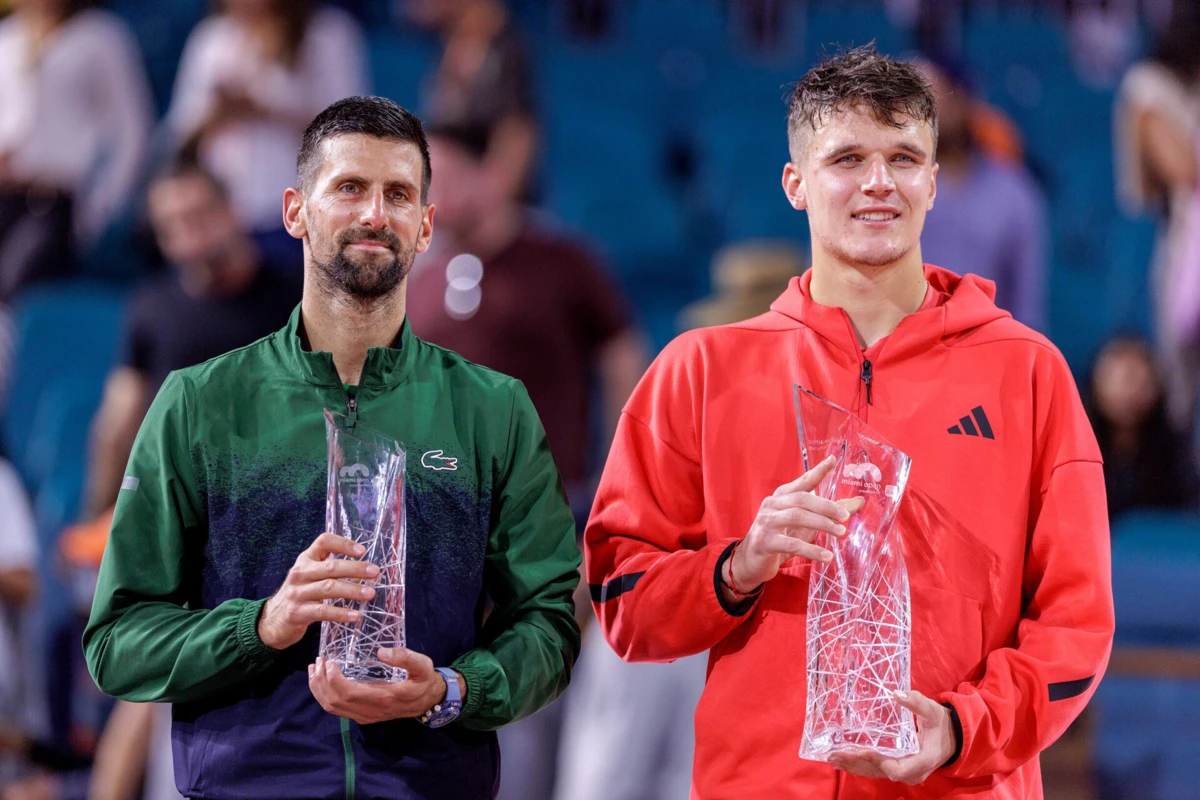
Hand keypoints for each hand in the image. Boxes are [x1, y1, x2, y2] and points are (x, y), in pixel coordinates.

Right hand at [257, 532, 377, 649]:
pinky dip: (341, 613)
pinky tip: (355, 615)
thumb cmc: (300, 593)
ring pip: (329, 588)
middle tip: (375, 572)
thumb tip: (365, 569)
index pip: (324, 542)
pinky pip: (322, 611)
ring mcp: (297, 592)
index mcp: (306, 559)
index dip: (343, 544)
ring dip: (352, 590)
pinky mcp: (297, 612)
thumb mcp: (310, 574)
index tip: (362, 550)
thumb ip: (330, 568)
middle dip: (356, 568)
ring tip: (370, 593)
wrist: (272, 619)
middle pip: (331, 567)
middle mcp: (300, 572)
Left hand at [308, 648, 462, 723]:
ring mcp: (364, 715)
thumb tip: (382, 652)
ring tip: (314, 668)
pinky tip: (321, 680)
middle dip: (321, 682)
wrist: (427, 701)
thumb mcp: (423, 666)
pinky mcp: (361, 715)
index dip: (333, 679)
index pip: (348, 693)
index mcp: (382, 698)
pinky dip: (323, 695)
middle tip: (319, 661)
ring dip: (318, 689)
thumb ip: (406, 658)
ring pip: (331, 707)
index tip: (329, 661)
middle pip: (334, 702)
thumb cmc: (423, 681)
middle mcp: (369, 711)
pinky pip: (336, 709)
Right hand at [725, 456, 864, 593]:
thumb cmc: (780, 537)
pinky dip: (811, 550)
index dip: (817, 471)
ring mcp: (766, 522)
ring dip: (822, 524)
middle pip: (801, 499)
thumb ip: (828, 512)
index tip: (832, 460)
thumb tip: (859, 502)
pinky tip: (826, 556)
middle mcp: (772, 505)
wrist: (751, 560)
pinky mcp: (764, 542)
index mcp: (781, 496)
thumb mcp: (804, 523)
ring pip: (796, 517)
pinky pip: (791, 544)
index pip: (802, 481)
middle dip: (826, 506)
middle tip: (845, 517)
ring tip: (841, 533)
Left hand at [828, 690, 956, 783]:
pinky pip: (875, 770)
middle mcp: (911, 772)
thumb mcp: (932, 711)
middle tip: (836, 753)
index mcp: (922, 760)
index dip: (879, 760)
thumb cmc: (940, 724)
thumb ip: (916, 703)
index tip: (862, 750)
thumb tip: (896, 693)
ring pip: (875, 772)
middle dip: (857, 763)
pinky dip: (858, 766)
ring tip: (833, 757)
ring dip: (853, 766)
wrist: (950, 739)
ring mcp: (903, 773)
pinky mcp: (896, 769)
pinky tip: (842, 762)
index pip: (897, 767)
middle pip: (880, 771)